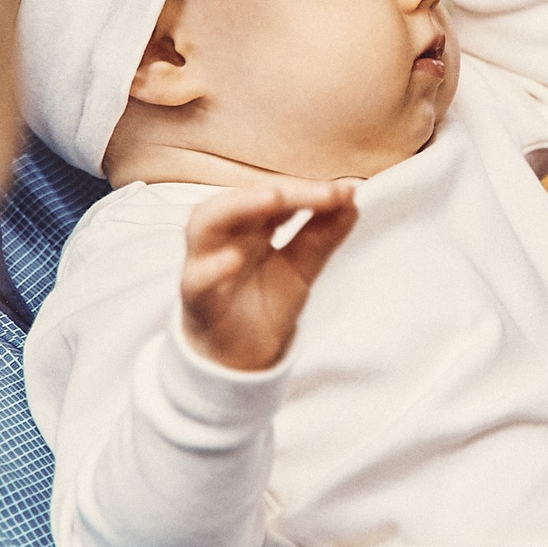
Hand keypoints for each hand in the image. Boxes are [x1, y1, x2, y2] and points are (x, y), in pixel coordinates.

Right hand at [178, 179, 359, 371]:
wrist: (239, 357)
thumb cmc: (262, 302)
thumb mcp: (302, 267)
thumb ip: (323, 235)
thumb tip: (351, 199)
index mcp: (250, 224)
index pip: (275, 194)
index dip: (308, 189)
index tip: (345, 192)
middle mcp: (225, 236)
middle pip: (246, 199)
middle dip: (285, 191)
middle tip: (325, 193)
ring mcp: (205, 263)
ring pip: (207, 223)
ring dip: (240, 206)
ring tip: (274, 198)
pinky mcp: (198, 300)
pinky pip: (197, 280)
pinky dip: (212, 269)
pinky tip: (233, 260)